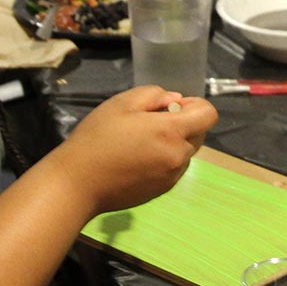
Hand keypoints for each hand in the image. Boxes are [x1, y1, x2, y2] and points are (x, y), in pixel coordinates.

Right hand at [57, 86, 217, 214]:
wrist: (78, 183)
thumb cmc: (97, 138)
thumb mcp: (121, 103)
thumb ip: (154, 95)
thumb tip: (175, 100)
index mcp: (171, 131)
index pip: (208, 115)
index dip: (195, 105)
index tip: (172, 107)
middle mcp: (178, 156)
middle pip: (199, 133)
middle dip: (183, 123)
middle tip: (151, 122)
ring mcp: (172, 176)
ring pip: (186, 152)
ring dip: (174, 143)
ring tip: (141, 142)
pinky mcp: (162, 190)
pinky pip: (174, 169)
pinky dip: (165, 160)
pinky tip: (138, 160)